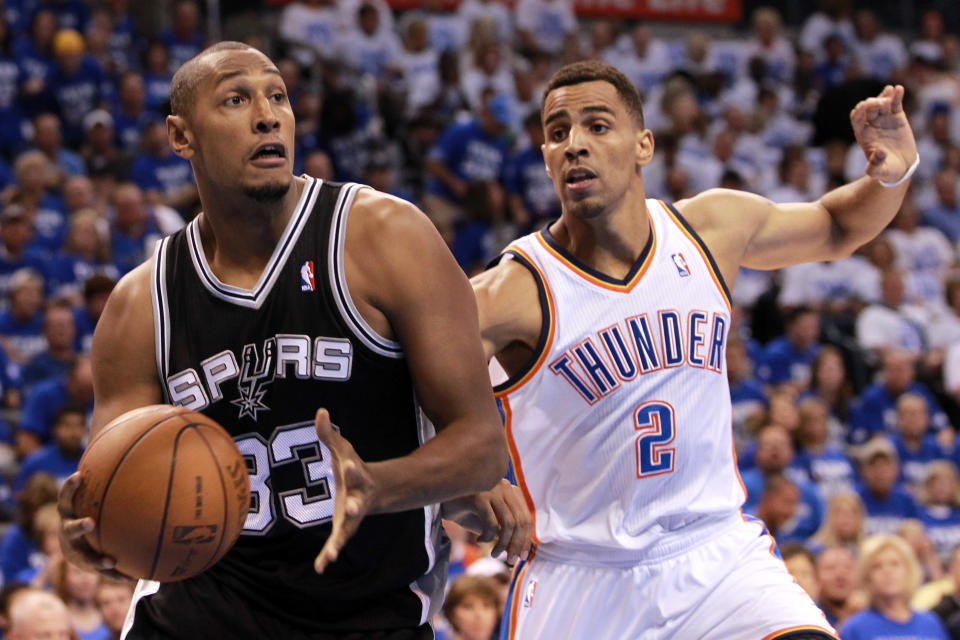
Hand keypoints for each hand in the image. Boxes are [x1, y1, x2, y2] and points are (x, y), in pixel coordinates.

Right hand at [56, 474, 131, 581]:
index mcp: (69, 514)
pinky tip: (133, 577)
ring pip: (83, 557)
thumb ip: (102, 478)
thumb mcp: (89, 498)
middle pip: (69, 530)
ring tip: (110, 562)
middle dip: (79, 526)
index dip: (69, 487)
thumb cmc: (87, 511)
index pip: (65, 498)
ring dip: (96, 559)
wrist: (76, 546)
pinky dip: (117, 574)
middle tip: (90, 522)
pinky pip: (102, 571)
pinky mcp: (87, 565)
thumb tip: (123, 448)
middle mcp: (68, 533)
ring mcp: (76, 551)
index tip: (79, 475)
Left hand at [313, 409, 377, 572]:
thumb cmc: (354, 467)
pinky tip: (320, 568)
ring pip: (347, 531)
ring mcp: (352, 518)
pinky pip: (336, 544)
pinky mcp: (344, 529)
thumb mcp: (343, 449)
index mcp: (358, 479)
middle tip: (352, 509)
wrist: (374, 491)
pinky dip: (328, 556)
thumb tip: (320, 410)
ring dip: (339, 542)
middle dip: (355, 507)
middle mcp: (359, 500)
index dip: (352, 469)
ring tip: (331, 555)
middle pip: (357, 505)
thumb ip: (329, 434)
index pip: (355, 472)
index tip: (349, 464)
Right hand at [442, 479, 531, 563]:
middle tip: (512, 561)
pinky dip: (488, 538)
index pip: (525, 517)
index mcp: (510, 490)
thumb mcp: (490, 521)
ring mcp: (491, 489)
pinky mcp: (479, 496)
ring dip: (503, 544)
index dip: (526, 539)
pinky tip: (479, 541)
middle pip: (520, 521)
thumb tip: (521, 550)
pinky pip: (491, 524)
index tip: (523, 556)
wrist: (439, 500)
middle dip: (517, 545)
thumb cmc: (467, 511)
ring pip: (508, 524)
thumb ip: (505, 531)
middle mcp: (503, 486)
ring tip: (495, 554)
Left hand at [850, 84, 917, 183]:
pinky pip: (895, 104)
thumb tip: (879, 153)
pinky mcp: (897, 117)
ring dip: (884, 96)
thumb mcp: (879, 171)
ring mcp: (884, 119)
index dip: (858, 112)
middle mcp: (871, 124)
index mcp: (862, 134)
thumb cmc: (887, 170)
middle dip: (873, 103)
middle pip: (868, 108)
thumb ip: (875, 166)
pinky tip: (899, 89)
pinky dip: (896, 96)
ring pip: (881, 103)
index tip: (863, 106)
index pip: (856, 119)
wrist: (902, 167)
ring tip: (890, 90)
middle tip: (882, 104)